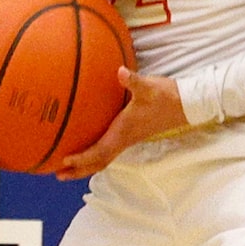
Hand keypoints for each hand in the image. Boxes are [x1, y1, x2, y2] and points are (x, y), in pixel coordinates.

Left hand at [54, 69, 186, 178]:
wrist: (187, 104)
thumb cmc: (166, 96)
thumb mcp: (149, 87)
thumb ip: (133, 81)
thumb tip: (121, 72)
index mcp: (124, 132)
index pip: (100, 151)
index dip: (82, 158)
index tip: (64, 161)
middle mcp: (125, 139)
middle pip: (99, 162)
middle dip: (79, 169)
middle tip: (57, 174)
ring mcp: (128, 138)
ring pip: (104, 158)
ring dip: (86, 165)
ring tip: (67, 167)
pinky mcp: (131, 134)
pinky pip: (109, 150)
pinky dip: (95, 155)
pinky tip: (87, 148)